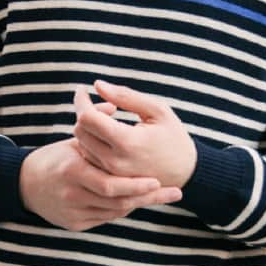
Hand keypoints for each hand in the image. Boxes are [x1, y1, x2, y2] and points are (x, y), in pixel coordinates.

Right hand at [18, 137, 182, 231]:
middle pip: (119, 202)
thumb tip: (116, 105)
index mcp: (73, 170)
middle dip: (149, 198)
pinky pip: (106, 218)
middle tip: (174, 193)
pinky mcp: (74, 224)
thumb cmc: (55, 158)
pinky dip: (121, 209)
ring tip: (160, 194)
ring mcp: (73, 212)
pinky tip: (136, 200)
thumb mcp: (73, 139)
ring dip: (138, 203)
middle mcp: (73, 194)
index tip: (160, 180)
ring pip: (115, 212)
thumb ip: (97, 123)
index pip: (113, 184)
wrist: (25, 184)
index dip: (138, 185)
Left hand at [73, 81, 196, 190]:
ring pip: (80, 145)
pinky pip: (88, 158)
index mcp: (127, 142)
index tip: (82, 89)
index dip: (81, 100)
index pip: (87, 118)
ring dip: (88, 129)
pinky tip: (107, 136)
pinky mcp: (109, 180)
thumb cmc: (174, 136)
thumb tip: (97, 85)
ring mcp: (110, 174)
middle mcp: (114, 161)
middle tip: (106, 107)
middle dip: (86, 113)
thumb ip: (126, 96)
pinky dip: (91, 143)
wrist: (186, 173)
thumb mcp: (158, 110)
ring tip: (110, 121)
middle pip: (79, 130)